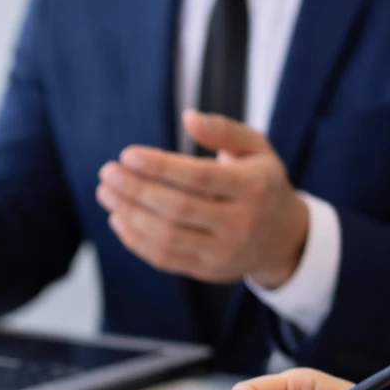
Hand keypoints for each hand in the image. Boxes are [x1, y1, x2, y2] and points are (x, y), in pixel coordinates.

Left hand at [96, 110, 309, 288]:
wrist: (284, 238)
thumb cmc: (261, 183)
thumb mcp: (256, 149)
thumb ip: (224, 130)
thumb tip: (188, 117)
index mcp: (254, 187)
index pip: (198, 178)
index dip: (159, 167)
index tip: (127, 155)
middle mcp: (241, 223)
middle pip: (177, 208)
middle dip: (135, 190)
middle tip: (107, 173)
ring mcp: (224, 252)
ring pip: (166, 237)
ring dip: (128, 214)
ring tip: (106, 193)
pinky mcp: (208, 271)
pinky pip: (164, 259)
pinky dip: (135, 240)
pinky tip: (118, 218)